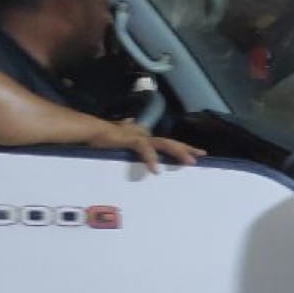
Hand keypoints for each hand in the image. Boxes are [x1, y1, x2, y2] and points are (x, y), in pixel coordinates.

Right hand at [90, 118, 206, 172]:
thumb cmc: (105, 137)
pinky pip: (145, 149)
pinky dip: (151, 159)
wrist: (91, 131)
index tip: (195, 154)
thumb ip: (127, 133)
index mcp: (145, 138)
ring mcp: (140, 137)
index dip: (181, 148)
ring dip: (177, 152)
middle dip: (187, 149)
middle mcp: (146, 136)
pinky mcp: (131, 140)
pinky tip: (156, 170)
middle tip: (202, 155)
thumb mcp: (120, 140)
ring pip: (164, 144)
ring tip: (189, 161)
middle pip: (171, 142)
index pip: (167, 143)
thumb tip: (130, 122)